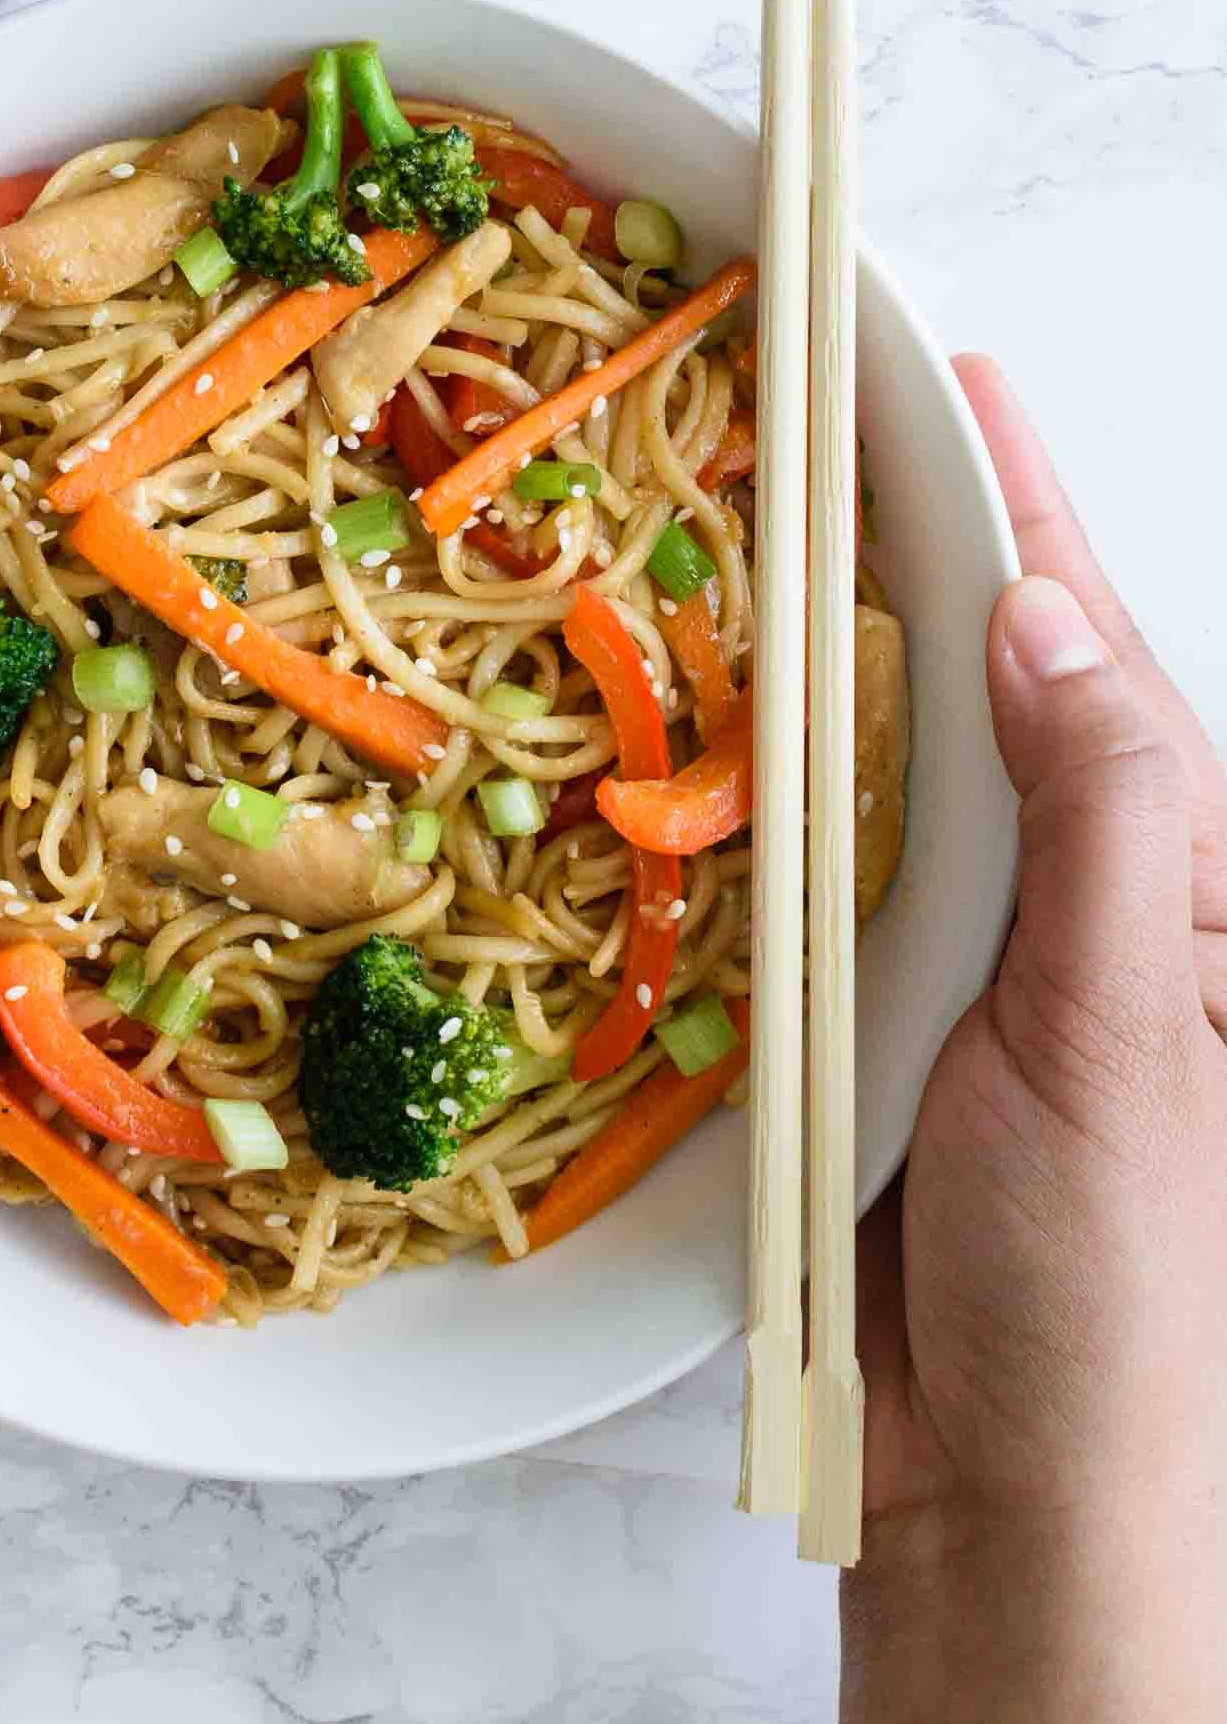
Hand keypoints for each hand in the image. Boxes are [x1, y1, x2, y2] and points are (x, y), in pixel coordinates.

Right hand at [844, 359, 1226, 1722]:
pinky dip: (744, 785)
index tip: (925, 353)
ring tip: (727, 516)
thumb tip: (1035, 606)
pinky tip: (690, 723)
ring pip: (870, 753)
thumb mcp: (1134, 1030)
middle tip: (790, 400)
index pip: (1078, 624)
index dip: (1007, 482)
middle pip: (969, 662)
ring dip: (803, 643)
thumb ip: (1106, 813)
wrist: (1023, 1506)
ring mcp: (961, 948)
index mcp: (1168, 858)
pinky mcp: (865, 1020)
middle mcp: (1068, 881)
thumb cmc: (1125, 1293)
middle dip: (890, 528)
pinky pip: (797, 868)